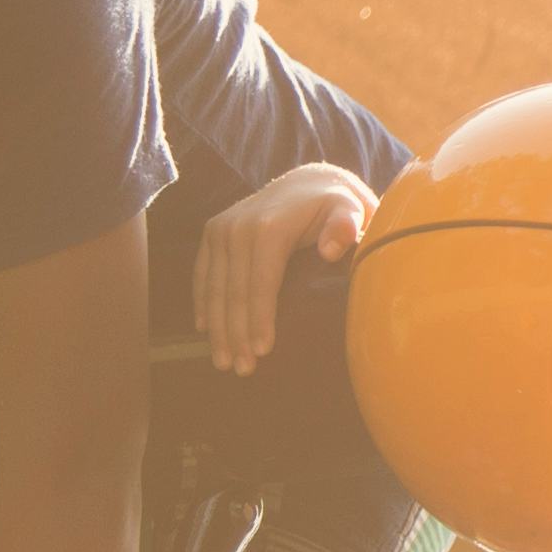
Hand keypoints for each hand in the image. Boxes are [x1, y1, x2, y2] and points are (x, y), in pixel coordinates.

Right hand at [194, 164, 376, 378]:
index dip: (260, 318)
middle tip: (242, 370)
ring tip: (224, 363)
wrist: (309, 182)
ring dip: (217, 328)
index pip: (260, 282)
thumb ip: (346, 226)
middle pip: (233, 291)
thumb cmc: (336, 205)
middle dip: (236, 333)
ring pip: (214, 288)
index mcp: (269, 227)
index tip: (262, 351)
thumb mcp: (350, 209)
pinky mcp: (213, 233)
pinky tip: (204, 332)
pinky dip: (202, 304)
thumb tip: (331, 249)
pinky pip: (202, 274)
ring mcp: (221, 229)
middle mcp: (238, 227)